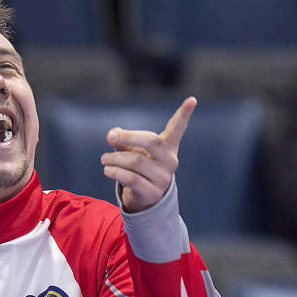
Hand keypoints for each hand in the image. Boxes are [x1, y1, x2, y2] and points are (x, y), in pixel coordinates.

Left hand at [101, 96, 196, 212]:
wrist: (144, 196)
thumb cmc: (139, 166)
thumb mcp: (133, 149)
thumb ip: (124, 139)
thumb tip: (113, 135)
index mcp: (168, 146)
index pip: (177, 128)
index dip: (184, 114)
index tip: (192, 99)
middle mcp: (170, 160)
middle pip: (151, 141)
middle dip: (128, 136)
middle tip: (110, 136)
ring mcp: (163, 177)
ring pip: (135, 161)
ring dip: (115, 158)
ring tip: (104, 159)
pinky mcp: (153, 192)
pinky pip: (131, 178)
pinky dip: (115, 172)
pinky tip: (107, 170)